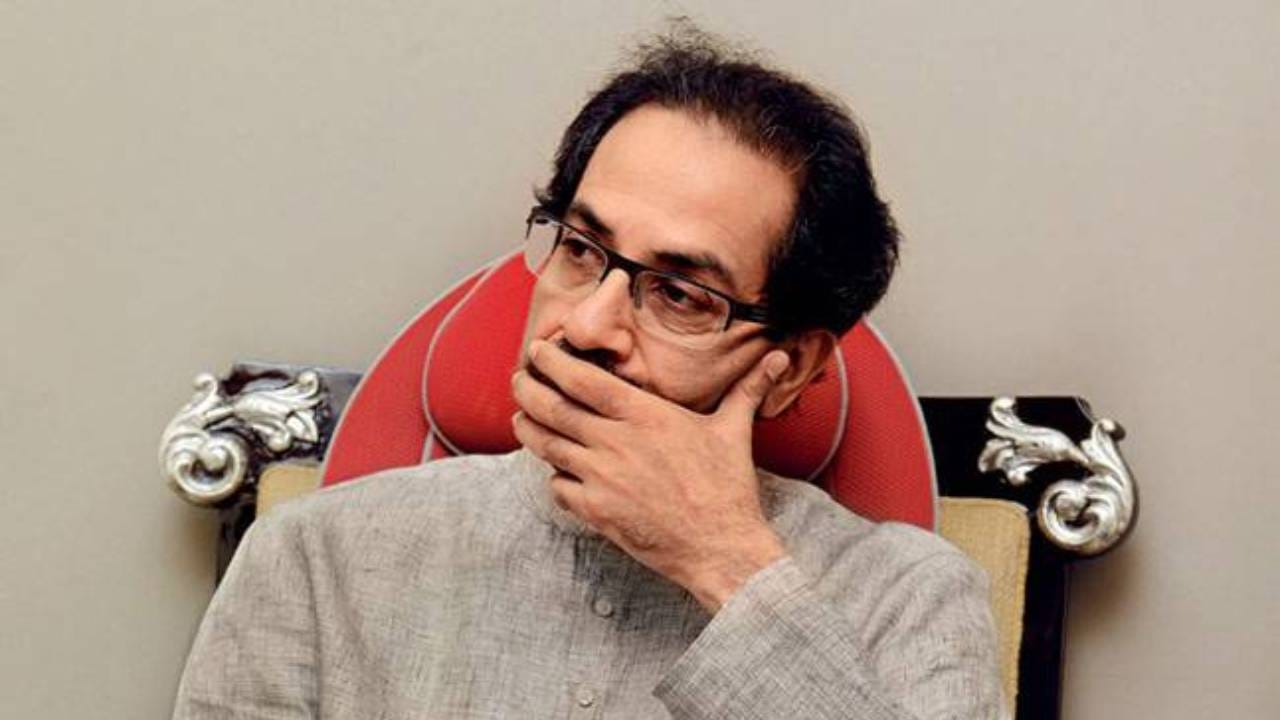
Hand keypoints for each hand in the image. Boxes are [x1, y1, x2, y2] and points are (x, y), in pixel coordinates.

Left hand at [511, 339, 791, 611]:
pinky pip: (558, 488)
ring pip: (547, 446)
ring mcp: (601, 478)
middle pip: (552, 407)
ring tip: (522, 418)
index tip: (538, 349)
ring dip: (529, 429)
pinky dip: (555, 478)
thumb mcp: (733, 430)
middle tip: (518, 379)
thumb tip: (779, 358)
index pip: (582, 379)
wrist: (721, 548)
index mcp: (644, 415)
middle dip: (527, 389)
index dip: (552, 361)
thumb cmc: (727, 488)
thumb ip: (747, 389)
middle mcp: (616, 442)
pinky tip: (559, 472)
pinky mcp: (595, 511)